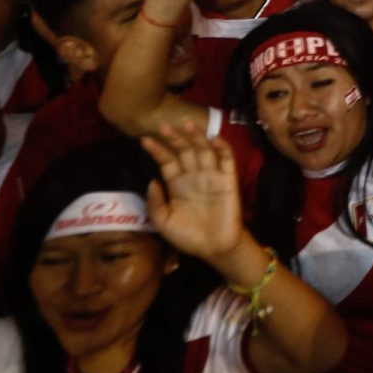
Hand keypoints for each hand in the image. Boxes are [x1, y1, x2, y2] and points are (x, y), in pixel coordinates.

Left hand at [141, 121, 244, 264]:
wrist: (214, 248)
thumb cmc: (187, 236)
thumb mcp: (164, 222)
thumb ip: (156, 203)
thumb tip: (152, 181)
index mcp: (177, 184)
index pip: (166, 161)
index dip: (157, 150)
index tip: (144, 139)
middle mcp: (193, 176)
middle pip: (184, 151)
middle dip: (174, 138)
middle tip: (163, 125)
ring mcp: (211, 176)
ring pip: (203, 150)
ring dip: (196, 136)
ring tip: (186, 124)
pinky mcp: (228, 180)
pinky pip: (226, 160)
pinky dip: (222, 147)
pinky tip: (213, 139)